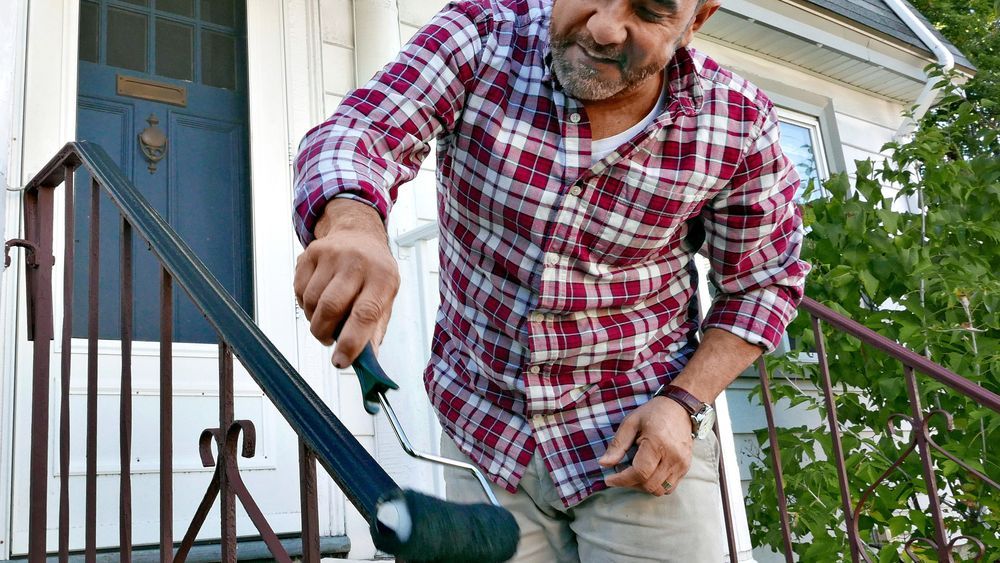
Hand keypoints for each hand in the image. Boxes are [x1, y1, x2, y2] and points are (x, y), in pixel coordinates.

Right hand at [294, 199, 399, 367]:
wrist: (359, 235)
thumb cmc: (375, 273)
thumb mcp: (386, 298)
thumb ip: (374, 330)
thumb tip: (365, 361)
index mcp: (382, 278)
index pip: (365, 314)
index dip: (351, 342)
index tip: (341, 362)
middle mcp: (357, 263)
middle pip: (331, 307)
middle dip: (324, 333)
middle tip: (328, 340)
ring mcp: (331, 255)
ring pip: (311, 301)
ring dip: (314, 320)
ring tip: (326, 318)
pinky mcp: (311, 253)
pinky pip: (299, 291)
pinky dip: (305, 304)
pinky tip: (318, 300)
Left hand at [598, 396, 693, 495]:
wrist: (679, 408)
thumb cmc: (653, 413)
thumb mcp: (630, 423)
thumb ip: (617, 445)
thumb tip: (604, 464)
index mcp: (657, 444)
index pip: (640, 473)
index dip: (622, 480)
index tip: (609, 479)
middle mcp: (673, 457)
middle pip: (649, 485)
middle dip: (631, 483)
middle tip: (621, 473)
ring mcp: (682, 464)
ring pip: (660, 490)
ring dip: (643, 486)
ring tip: (634, 473)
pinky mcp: (686, 468)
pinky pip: (670, 487)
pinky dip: (656, 485)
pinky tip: (648, 473)